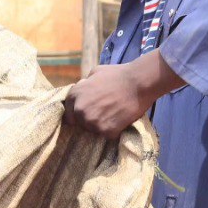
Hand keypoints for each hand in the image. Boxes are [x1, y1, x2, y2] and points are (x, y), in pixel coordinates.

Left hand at [63, 51, 185, 138]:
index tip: (87, 113)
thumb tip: (82, 88)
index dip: (77, 114)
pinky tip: (120, 120)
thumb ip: (84, 84)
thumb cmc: (117, 74)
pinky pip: (106, 135)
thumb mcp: (94, 73)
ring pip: (92, 130)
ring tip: (113, 116)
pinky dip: (113, 130)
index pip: (68, 114)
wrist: (138, 83)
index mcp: (74, 95)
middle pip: (80, 123)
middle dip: (89, 120)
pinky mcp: (106, 130)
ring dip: (101, 126)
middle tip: (103, 114)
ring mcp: (91, 122)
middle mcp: (79, 110)